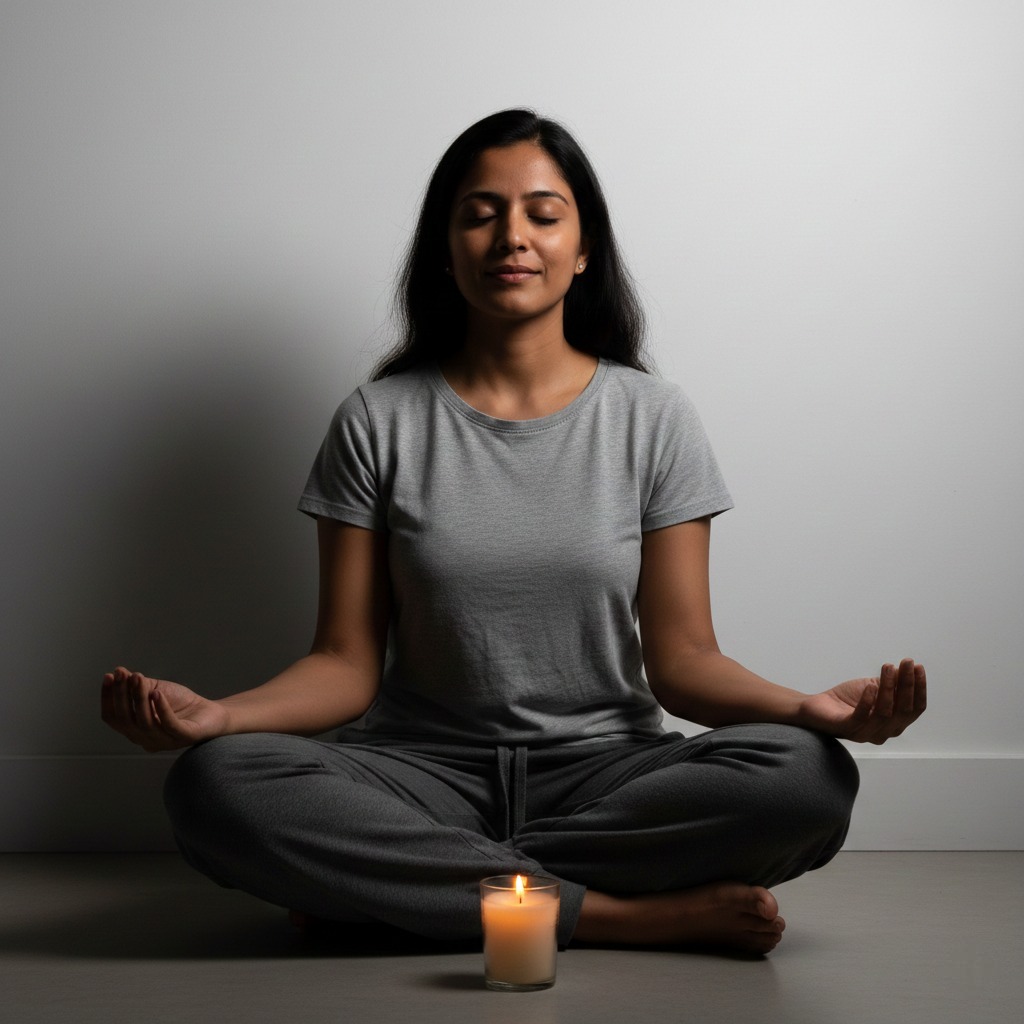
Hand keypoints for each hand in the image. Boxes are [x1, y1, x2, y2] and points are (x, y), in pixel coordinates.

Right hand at [101, 666, 229, 751]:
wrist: (211, 712)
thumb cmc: (180, 704)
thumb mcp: (155, 690)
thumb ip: (138, 685)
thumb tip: (119, 671)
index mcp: (134, 730)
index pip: (113, 718)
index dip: (108, 698)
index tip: (109, 676)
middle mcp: (145, 739)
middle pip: (126, 720)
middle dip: (121, 695)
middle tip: (122, 674)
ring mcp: (164, 741)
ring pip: (144, 722)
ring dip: (139, 698)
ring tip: (139, 678)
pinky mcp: (183, 737)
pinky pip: (169, 724)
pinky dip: (161, 708)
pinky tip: (157, 692)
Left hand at [798, 658, 926, 744]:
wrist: (818, 706)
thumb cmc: (848, 699)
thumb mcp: (874, 687)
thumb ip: (892, 683)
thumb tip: (909, 668)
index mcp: (894, 723)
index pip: (915, 708)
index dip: (919, 688)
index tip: (918, 666)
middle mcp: (884, 732)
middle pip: (903, 710)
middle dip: (907, 684)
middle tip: (906, 662)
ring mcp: (866, 733)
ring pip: (885, 712)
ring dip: (888, 687)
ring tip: (887, 667)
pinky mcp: (848, 729)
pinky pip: (861, 716)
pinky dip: (868, 700)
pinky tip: (870, 686)